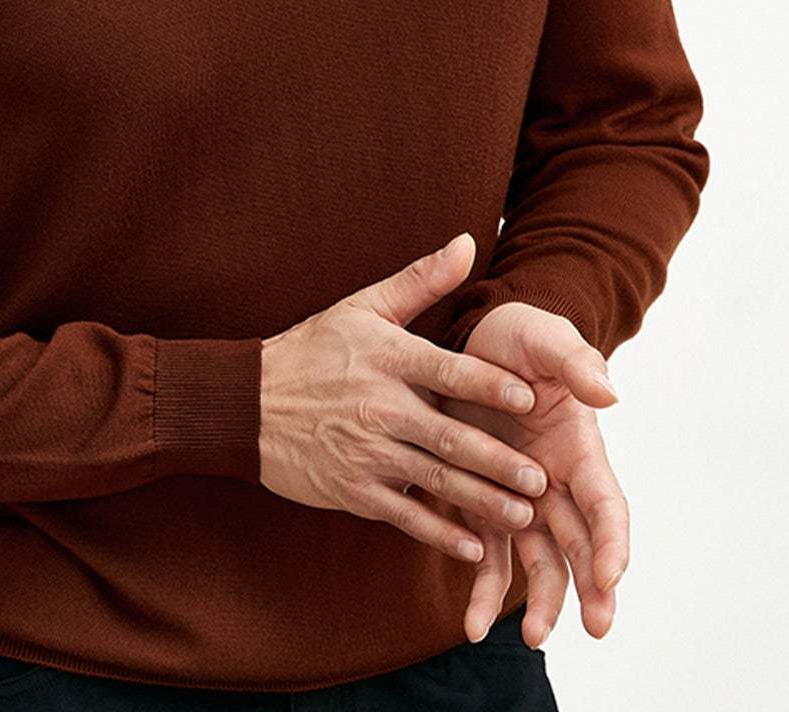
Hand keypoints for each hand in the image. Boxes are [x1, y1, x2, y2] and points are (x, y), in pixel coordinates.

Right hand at [259, 233, 549, 562]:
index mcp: (387, 357)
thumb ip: (421, 280)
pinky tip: (474, 546)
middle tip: (541, 478)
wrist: (247, 403)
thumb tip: (467, 242)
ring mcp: (366, 451)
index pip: (447, 370)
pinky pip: (404, 515)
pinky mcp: (353, 488)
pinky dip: (439, 533)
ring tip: (524, 516)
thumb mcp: (363, 307)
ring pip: (434, 479)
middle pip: (448, 435)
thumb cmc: (314, 350)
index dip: (489, 385)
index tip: (530, 399)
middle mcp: (379, 406)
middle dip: (497, 460)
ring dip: (481, 500)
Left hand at [435, 302, 628, 645]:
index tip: (612, 575)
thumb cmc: (520, 338)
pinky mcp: (479, 502)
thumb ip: (575, 363)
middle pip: (581, 547)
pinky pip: (485, 554)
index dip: (613, 541)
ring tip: (531, 638)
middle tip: (594, 628)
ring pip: (538, 563)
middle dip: (591, 590)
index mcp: (579, 451)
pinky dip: (482, 588)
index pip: (606, 505)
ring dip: (539, 603)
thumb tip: (608, 394)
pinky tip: (471, 621)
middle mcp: (555, 484)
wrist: (474, 338)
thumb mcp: (547, 340)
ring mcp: (517, 498)